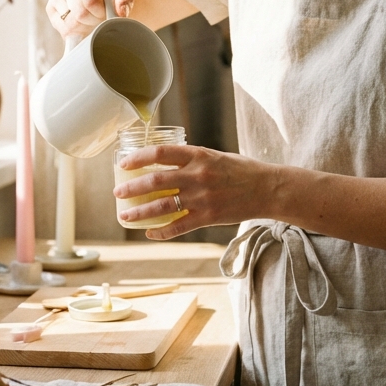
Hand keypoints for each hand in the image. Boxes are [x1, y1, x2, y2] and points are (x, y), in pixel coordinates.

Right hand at [46, 0, 134, 39]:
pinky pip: (62, 29)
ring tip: (92, 21)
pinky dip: (75, 32)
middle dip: (94, 22)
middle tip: (101, 20)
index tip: (106, 13)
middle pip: (79, 13)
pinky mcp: (50, 8)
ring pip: (70, 23)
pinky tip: (82, 25)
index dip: (101, 12)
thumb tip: (120, 13)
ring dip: (85, 28)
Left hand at [112, 144, 275, 239]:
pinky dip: (161, 231)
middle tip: (118, 193)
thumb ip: (191, 159)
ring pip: (162, 206)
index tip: (124, 163)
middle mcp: (197, 175)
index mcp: (198, 155)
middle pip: (155, 181)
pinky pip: (178, 226)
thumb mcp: (214, 156)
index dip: (138, 158)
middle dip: (132, 188)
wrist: (267, 189)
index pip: (160, 153)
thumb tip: (165, 162)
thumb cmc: (241, 170)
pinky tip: (150, 232)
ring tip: (125, 215)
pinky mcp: (208, 217)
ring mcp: (202, 198)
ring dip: (140, 212)